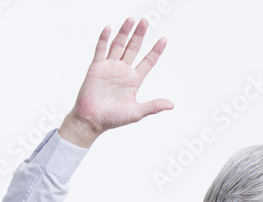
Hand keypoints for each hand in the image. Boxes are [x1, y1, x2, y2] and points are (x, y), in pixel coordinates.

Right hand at [58, 18, 172, 146]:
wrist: (91, 120)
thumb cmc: (113, 118)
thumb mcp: (136, 112)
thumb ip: (153, 106)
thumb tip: (171, 105)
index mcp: (134, 80)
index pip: (148, 62)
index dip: (156, 51)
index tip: (163, 40)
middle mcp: (123, 71)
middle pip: (133, 48)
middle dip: (139, 35)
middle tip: (145, 22)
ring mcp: (110, 67)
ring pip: (118, 45)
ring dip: (124, 32)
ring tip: (130, 20)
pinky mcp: (96, 67)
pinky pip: (101, 50)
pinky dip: (104, 39)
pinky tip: (109, 28)